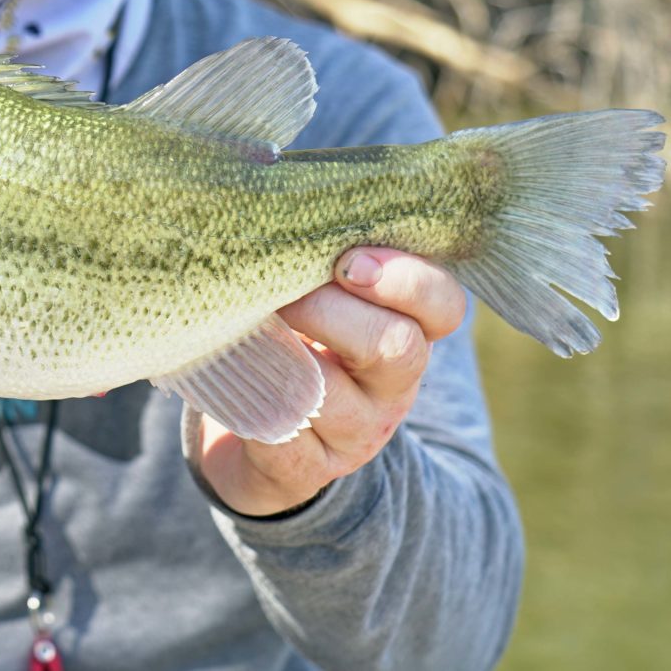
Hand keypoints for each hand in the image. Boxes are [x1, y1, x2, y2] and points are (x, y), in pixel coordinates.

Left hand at [192, 248, 466, 516]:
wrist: (263, 443)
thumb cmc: (290, 341)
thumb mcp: (322, 297)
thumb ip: (322, 256)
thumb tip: (282, 203)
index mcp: (408, 332)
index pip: (444, 305)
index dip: (407, 279)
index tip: (350, 260)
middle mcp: (391, 387)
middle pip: (396, 346)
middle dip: (330, 308)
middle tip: (280, 289)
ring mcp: (352, 433)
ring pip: (332, 392)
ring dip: (281, 348)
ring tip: (243, 320)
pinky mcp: (303, 468)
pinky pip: (279, 430)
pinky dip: (249, 391)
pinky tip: (226, 365)